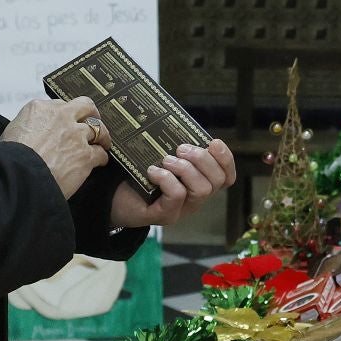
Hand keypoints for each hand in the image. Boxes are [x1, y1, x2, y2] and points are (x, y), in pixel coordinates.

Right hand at [0, 97, 109, 197]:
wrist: (17, 175)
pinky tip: (99, 162)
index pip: (60, 104)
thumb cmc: (10, 157)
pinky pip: (100, 153)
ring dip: (101, 136)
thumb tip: (34, 133)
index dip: (66, 114)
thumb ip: (29, 125)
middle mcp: (61, 117)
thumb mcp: (12, 131)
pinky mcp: (85, 154)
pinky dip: (101, 158)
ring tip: (102, 143)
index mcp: (41, 109)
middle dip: (91, 113)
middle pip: (85, 106)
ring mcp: (76, 135)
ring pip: (98, 129)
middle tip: (93, 120)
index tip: (68, 120)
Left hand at [110, 138, 237, 229]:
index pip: (227, 176)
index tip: (213, 142)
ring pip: (201, 189)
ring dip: (185, 168)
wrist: (113, 197)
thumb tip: (181, 125)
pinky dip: (167, 178)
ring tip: (166, 160)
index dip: (226, 159)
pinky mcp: (165, 215)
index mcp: (199, 182)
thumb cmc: (140, 175)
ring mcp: (182, 209)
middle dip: (202, 159)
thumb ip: (177, 149)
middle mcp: (195, 198)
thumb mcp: (163, 157)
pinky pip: (177, 195)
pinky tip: (152, 171)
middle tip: (180, 148)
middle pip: (217, 180)